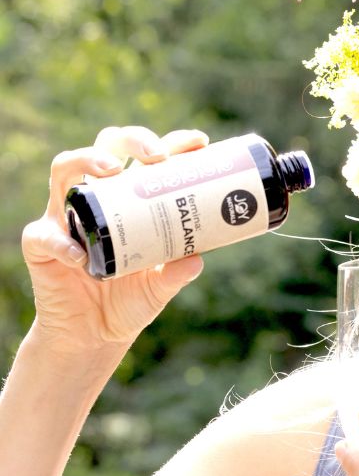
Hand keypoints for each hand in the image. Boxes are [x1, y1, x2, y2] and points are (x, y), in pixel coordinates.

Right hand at [22, 125, 209, 356]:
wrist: (96, 336)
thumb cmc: (130, 300)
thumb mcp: (161, 286)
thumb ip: (178, 272)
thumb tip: (197, 258)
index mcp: (130, 201)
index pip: (147, 159)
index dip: (171, 143)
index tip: (199, 142)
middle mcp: (97, 200)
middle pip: (105, 147)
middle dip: (132, 140)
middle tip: (157, 156)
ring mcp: (65, 217)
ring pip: (64, 170)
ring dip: (86, 160)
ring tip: (112, 169)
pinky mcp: (41, 244)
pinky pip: (46, 236)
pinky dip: (64, 244)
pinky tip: (82, 258)